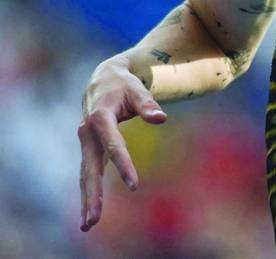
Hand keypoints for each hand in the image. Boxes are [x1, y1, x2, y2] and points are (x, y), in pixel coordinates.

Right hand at [78, 55, 166, 230]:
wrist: (102, 78)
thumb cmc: (123, 84)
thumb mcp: (136, 89)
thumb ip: (148, 104)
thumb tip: (161, 118)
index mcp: (99, 117)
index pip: (113, 144)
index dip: (123, 164)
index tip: (134, 184)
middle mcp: (87, 132)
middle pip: (89, 168)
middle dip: (92, 195)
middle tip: (93, 220)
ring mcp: (86, 141)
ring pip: (86, 174)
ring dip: (87, 198)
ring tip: (88, 224)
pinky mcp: (90, 147)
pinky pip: (89, 171)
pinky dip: (90, 190)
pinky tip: (92, 209)